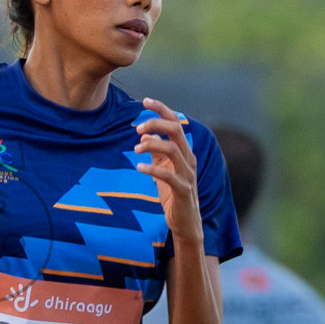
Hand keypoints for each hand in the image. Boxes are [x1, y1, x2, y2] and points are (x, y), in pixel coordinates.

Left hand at [135, 98, 202, 244]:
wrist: (185, 223)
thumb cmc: (173, 194)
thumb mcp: (162, 169)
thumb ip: (155, 151)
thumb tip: (144, 132)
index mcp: (184, 151)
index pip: (176, 123)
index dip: (162, 109)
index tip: (145, 101)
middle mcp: (188, 158)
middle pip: (176, 130)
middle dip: (156, 123)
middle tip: (137, 128)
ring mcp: (187, 174)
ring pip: (172, 149)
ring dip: (152, 144)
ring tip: (135, 149)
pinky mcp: (183, 190)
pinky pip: (168, 175)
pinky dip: (152, 169)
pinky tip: (139, 168)